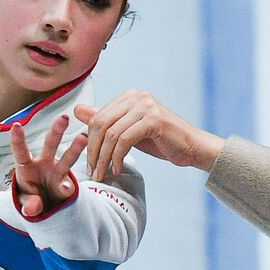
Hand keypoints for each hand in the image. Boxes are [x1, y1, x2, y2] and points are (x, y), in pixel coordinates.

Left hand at [10, 115, 87, 216]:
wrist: (45, 207)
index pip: (21, 151)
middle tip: (64, 118)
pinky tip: (64, 190)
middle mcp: (44, 164)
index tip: (16, 126)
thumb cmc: (30, 199)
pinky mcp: (67, 184)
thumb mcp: (24, 203)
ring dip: (75, 148)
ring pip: (67, 158)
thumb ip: (27, 205)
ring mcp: (57, 172)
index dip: (18, 139)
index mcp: (26, 166)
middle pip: (50, 145)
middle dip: (57, 131)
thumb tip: (33, 207)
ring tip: (83, 138)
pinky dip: (65, 188)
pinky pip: (67, 185)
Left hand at [74, 89, 224, 179]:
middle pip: (101, 124)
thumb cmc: (161, 141)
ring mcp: (146, 106)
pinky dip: (118, 157)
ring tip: (103, 174)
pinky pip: (125, 139)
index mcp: (129, 96)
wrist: (192, 147)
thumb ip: (105, 122)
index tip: (89, 163)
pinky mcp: (154, 119)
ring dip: (104, 158)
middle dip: (94, 151)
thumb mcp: (128, 132)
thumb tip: (78, 111)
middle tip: (93, 171)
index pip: (98, 117)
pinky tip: (118, 169)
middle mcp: (137, 96)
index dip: (90, 142)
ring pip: (112, 133)